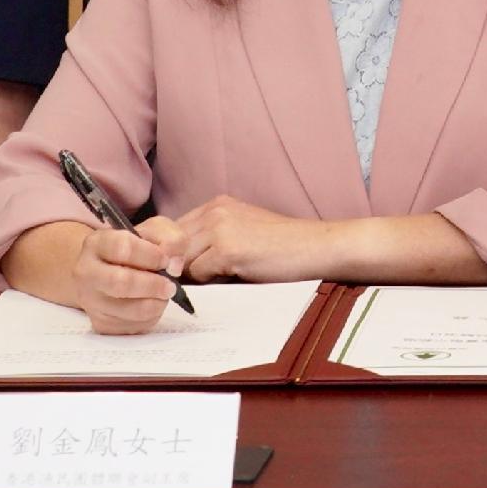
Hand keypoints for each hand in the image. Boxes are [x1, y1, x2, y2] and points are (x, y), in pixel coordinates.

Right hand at [51, 218, 189, 333]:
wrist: (113, 270)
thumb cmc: (138, 248)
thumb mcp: (156, 231)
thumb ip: (171, 240)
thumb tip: (173, 265)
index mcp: (96, 243)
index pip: (123, 249)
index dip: (151, 256)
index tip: (166, 261)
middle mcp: (85, 272)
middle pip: (120, 283)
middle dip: (153, 285)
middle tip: (171, 286)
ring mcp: (90, 301)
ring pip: (128, 310)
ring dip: (155, 303)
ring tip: (162, 294)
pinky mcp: (100, 323)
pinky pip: (131, 326)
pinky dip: (150, 318)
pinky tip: (150, 303)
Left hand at [149, 194, 330, 282]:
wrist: (315, 247)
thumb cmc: (281, 247)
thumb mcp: (241, 232)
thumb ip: (210, 240)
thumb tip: (175, 266)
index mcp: (217, 204)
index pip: (171, 229)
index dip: (172, 252)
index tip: (180, 269)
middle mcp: (215, 211)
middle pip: (171, 245)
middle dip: (177, 265)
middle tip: (194, 281)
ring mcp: (220, 228)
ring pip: (181, 260)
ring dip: (193, 276)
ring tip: (216, 279)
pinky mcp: (228, 249)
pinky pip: (198, 274)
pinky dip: (209, 282)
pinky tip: (230, 278)